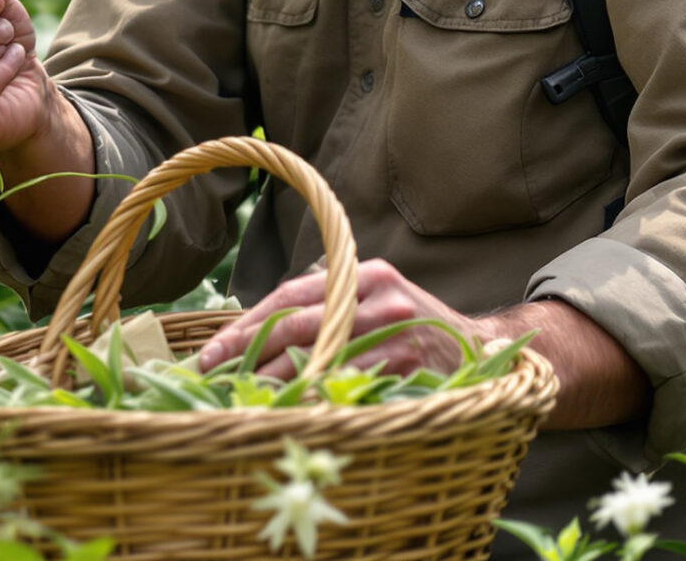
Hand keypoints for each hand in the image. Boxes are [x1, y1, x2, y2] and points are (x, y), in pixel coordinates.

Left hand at [191, 259, 477, 380]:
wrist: (477, 347)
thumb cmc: (411, 324)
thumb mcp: (374, 297)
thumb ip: (327, 303)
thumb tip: (257, 328)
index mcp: (363, 273)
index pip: (289, 295)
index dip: (246, 323)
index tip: (210, 348)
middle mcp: (376, 298)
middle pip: (295, 324)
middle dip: (245, 350)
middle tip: (208, 371)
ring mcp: (391, 332)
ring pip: (314, 359)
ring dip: (270, 381)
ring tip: (235, 395)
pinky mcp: (402, 366)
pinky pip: (343, 385)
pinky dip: (309, 399)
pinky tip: (283, 411)